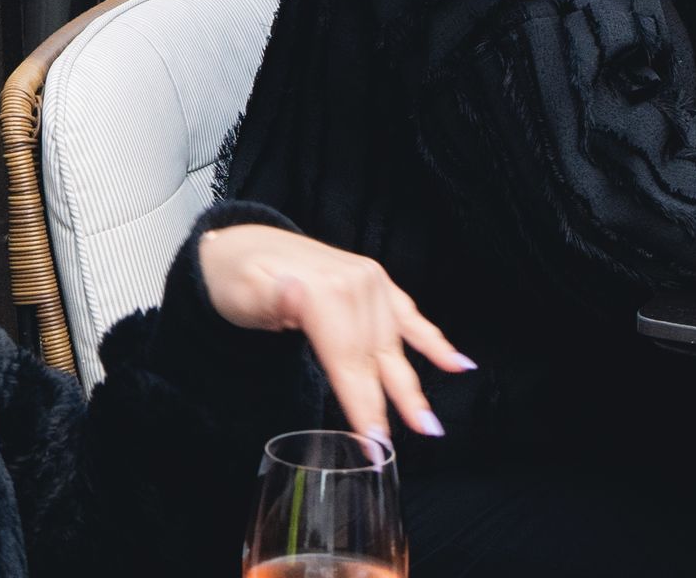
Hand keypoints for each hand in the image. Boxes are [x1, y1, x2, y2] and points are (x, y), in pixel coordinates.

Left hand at [196, 223, 469, 443]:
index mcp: (322, 290)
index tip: (371, 442)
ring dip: (411, 386)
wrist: (242, 245)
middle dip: (387, 406)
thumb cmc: (237, 277)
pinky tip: (458, 363)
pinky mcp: (375, 281)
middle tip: (395, 450)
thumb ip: (271, 299)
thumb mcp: (241, 293)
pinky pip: (409, 314)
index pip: (347, 360)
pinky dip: (433, 340)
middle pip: (373, 357)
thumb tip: (294, 292)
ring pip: (394, 344)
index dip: (361, 404)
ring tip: (430, 425)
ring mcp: (368, 279)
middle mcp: (353, 282)